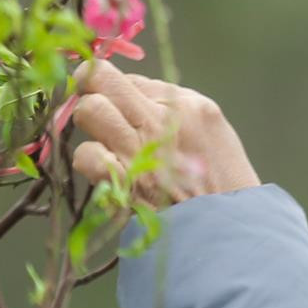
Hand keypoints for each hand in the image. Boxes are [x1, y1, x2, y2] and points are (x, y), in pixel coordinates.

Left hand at [67, 57, 260, 208]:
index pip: (127, 76)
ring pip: (87, 111)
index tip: (111, 99)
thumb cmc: (221, 182)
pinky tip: (105, 171)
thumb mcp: (212, 130)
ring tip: (103, 143)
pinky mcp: (120, 181)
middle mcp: (157, 120)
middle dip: (88, 92)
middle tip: (94, 111)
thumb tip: (130, 91)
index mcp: (183, 105)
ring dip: (88, 127)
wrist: (222, 230)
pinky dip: (89, 162)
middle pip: (98, 79)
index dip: (112, 87)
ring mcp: (136, 150)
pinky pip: (84, 155)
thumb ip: (172, 107)